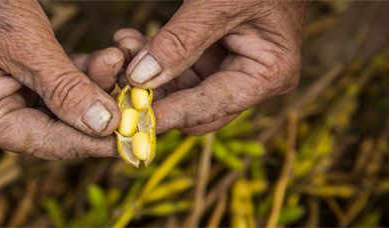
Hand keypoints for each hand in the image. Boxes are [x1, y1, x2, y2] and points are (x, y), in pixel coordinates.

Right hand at [0, 1, 124, 158]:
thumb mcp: (24, 45)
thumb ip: (64, 88)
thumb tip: (105, 125)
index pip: (46, 142)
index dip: (91, 142)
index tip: (131, 139)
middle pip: (59, 126)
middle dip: (99, 109)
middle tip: (137, 101)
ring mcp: (11, 93)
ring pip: (66, 103)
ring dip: (96, 84)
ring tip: (118, 61)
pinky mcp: (26, 75)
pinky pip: (63, 81)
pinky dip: (86, 70)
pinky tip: (109, 57)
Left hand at [118, 1, 305, 134]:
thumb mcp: (217, 3)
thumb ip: (180, 42)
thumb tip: (140, 78)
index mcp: (269, 74)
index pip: (211, 107)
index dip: (170, 114)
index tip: (132, 120)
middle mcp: (252, 79)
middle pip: (194, 107)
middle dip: (155, 94)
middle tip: (118, 83)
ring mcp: (230, 67)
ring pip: (178, 88)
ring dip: (146, 74)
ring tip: (121, 50)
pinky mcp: (212, 55)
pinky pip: (176, 67)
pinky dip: (152, 56)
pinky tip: (128, 41)